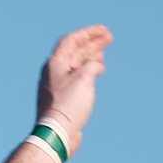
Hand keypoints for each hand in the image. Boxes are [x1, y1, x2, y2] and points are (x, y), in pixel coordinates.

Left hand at [35, 24, 111, 152]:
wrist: (56, 132)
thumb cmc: (67, 104)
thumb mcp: (84, 78)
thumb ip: (92, 65)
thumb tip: (97, 66)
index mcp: (55, 63)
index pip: (71, 40)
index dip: (88, 33)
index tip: (103, 30)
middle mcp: (54, 72)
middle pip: (74, 51)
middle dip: (91, 42)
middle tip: (108, 37)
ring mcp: (58, 85)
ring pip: (76, 64)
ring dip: (90, 56)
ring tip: (102, 52)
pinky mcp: (63, 97)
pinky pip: (77, 77)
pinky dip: (88, 70)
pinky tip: (98, 71)